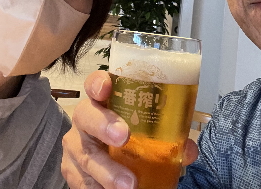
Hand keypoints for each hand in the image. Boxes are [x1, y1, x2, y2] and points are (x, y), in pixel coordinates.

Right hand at [61, 70, 198, 188]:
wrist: (104, 159)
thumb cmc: (128, 137)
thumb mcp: (146, 132)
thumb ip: (166, 136)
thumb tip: (188, 150)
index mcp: (103, 102)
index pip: (95, 84)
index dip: (98, 83)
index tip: (107, 87)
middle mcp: (85, 120)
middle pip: (85, 115)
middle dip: (103, 125)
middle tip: (123, 136)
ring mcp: (76, 146)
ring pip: (85, 155)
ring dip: (107, 170)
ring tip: (129, 183)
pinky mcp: (72, 171)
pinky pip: (82, 182)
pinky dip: (99, 188)